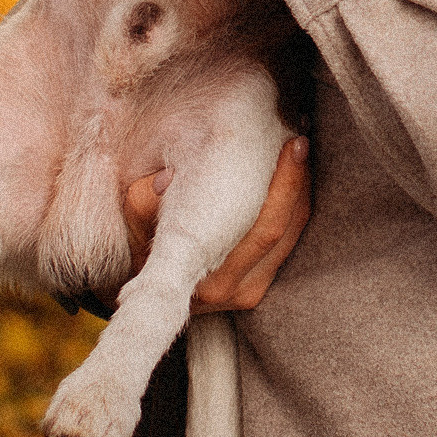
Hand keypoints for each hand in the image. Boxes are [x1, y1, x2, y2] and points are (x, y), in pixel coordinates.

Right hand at [122, 133, 310, 311]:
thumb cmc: (140, 238)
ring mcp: (248, 293)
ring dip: (300, 194)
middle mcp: (232, 290)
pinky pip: (287, 245)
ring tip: (299, 154)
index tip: (292, 148)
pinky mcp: (257, 288)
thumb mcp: (135, 215)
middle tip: (300, 143)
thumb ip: (146, 199)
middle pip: (282, 231)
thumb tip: (167, 181)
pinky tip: (294, 179)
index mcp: (204, 275)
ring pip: (290, 238)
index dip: (284, 189)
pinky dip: (294, 211)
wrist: (141, 283)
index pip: (262, 230)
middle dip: (297, 184)